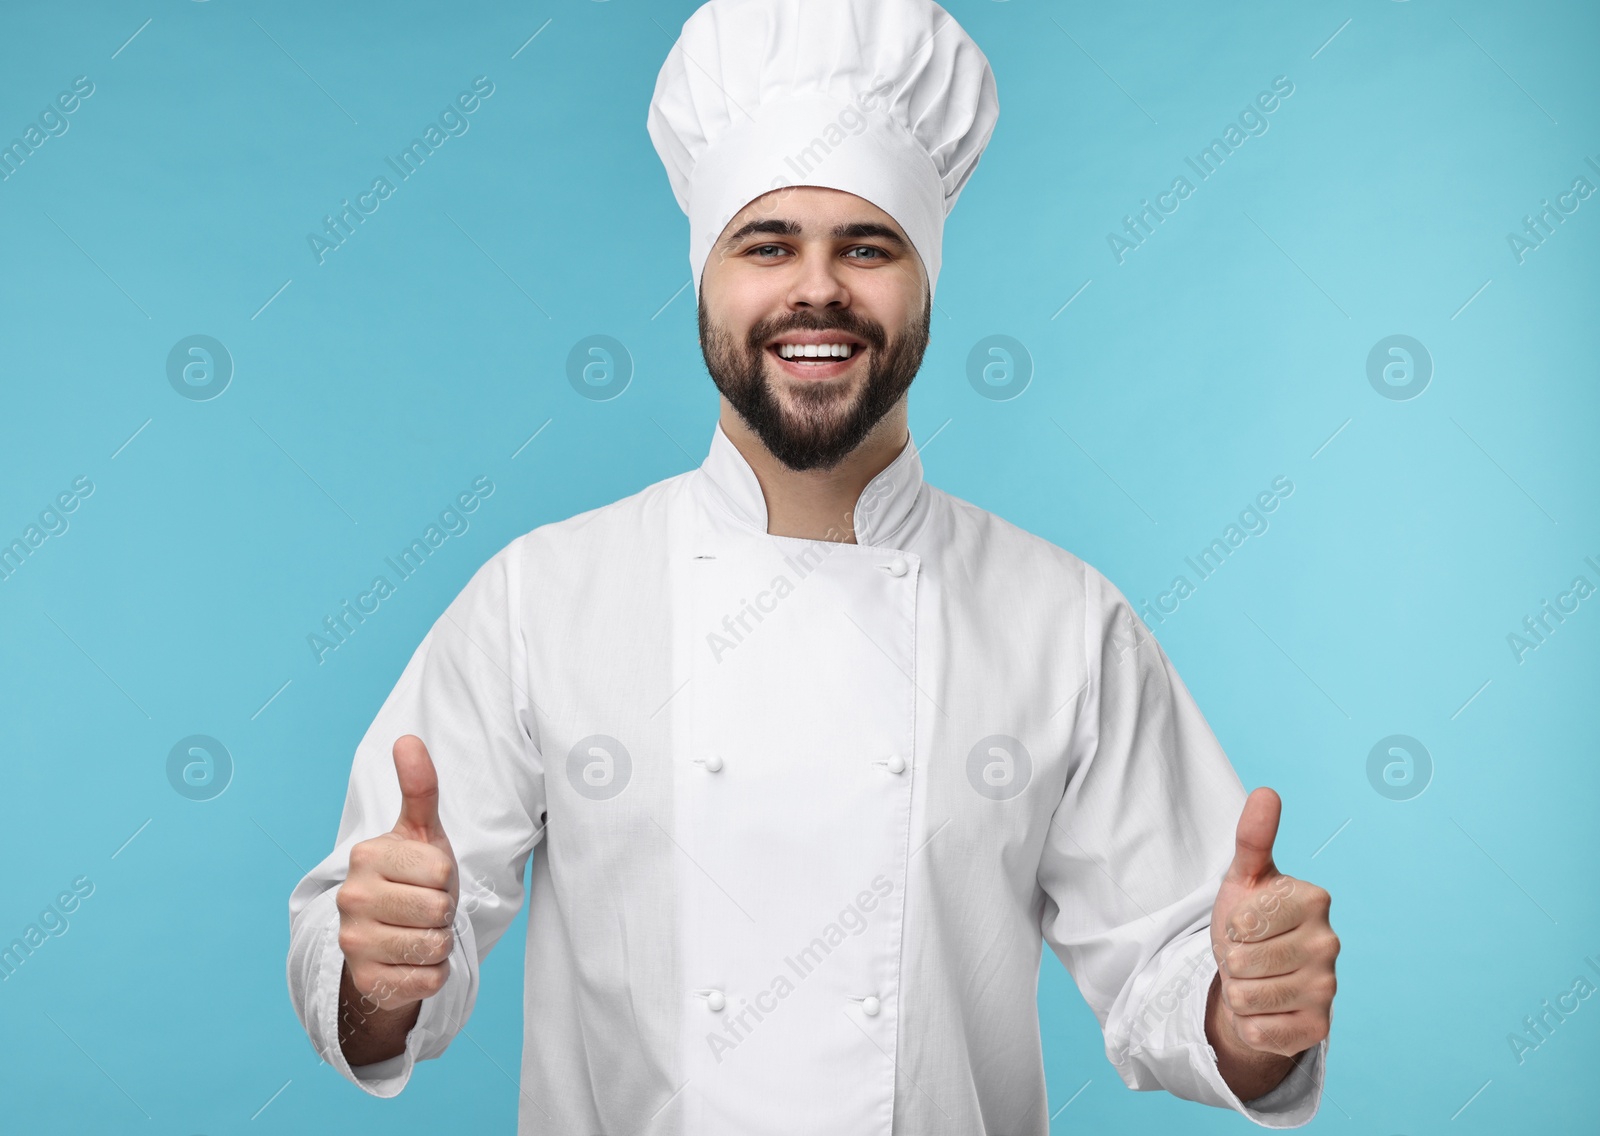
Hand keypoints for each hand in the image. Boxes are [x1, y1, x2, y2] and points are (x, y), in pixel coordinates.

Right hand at [336, 735, 459, 1013]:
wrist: (386, 938)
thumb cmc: (413, 878)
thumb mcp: (421, 833)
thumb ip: (419, 788)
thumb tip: (407, 738)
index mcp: (366, 856)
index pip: (441, 872)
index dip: (446, 879)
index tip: (428, 880)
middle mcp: (350, 898)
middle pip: (438, 910)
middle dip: (443, 912)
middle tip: (424, 908)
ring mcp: (352, 942)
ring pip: (434, 946)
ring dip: (439, 943)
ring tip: (419, 932)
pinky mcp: (365, 981)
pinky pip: (428, 980)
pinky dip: (432, 974)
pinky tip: (412, 961)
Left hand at [1207, 788, 1338, 1079]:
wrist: (1256, 977)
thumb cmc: (1250, 921)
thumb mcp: (1245, 878)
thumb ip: (1253, 837)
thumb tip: (1266, 792)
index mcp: (1314, 900)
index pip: (1244, 921)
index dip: (1232, 926)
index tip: (1247, 924)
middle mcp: (1330, 943)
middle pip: (1243, 961)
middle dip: (1232, 961)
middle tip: (1249, 955)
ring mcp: (1329, 988)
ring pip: (1247, 996)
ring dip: (1239, 991)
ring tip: (1255, 979)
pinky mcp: (1319, 1028)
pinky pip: (1259, 1030)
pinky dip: (1250, 1023)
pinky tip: (1266, 1009)